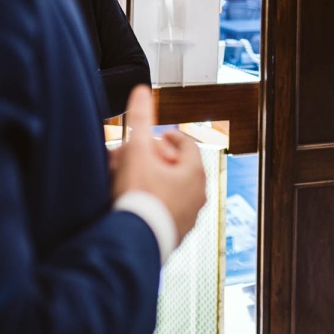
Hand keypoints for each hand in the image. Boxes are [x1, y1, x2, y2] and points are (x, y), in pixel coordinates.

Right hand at [109, 86, 206, 240]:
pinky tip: (136, 202)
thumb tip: (142, 91)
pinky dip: (154, 201)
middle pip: (178, 167)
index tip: (154, 136)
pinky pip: (167, 210)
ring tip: (134, 179)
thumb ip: (140, 119)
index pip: (185, 144)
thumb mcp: (137, 152)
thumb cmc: (139, 197)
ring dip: (155, 181)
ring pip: (173, 190)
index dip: (168, 137)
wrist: (134, 242)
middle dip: (156, 159)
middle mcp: (198, 194)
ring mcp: (190, 216)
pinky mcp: (176, 233)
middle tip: (138, 157)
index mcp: (195, 172)